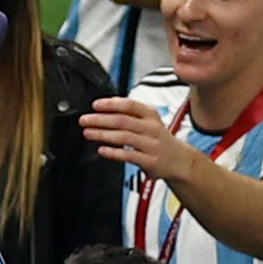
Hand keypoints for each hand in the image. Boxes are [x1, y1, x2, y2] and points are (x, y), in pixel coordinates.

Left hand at [80, 98, 194, 181]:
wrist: (178, 159)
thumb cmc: (157, 139)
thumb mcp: (149, 120)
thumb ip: (130, 112)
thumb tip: (109, 103)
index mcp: (150, 115)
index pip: (130, 105)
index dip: (111, 104)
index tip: (95, 105)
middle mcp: (152, 128)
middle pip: (123, 121)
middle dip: (101, 119)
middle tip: (84, 120)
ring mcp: (151, 144)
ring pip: (124, 137)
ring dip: (103, 134)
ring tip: (88, 133)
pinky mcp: (149, 160)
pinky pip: (129, 155)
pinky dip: (113, 152)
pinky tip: (101, 150)